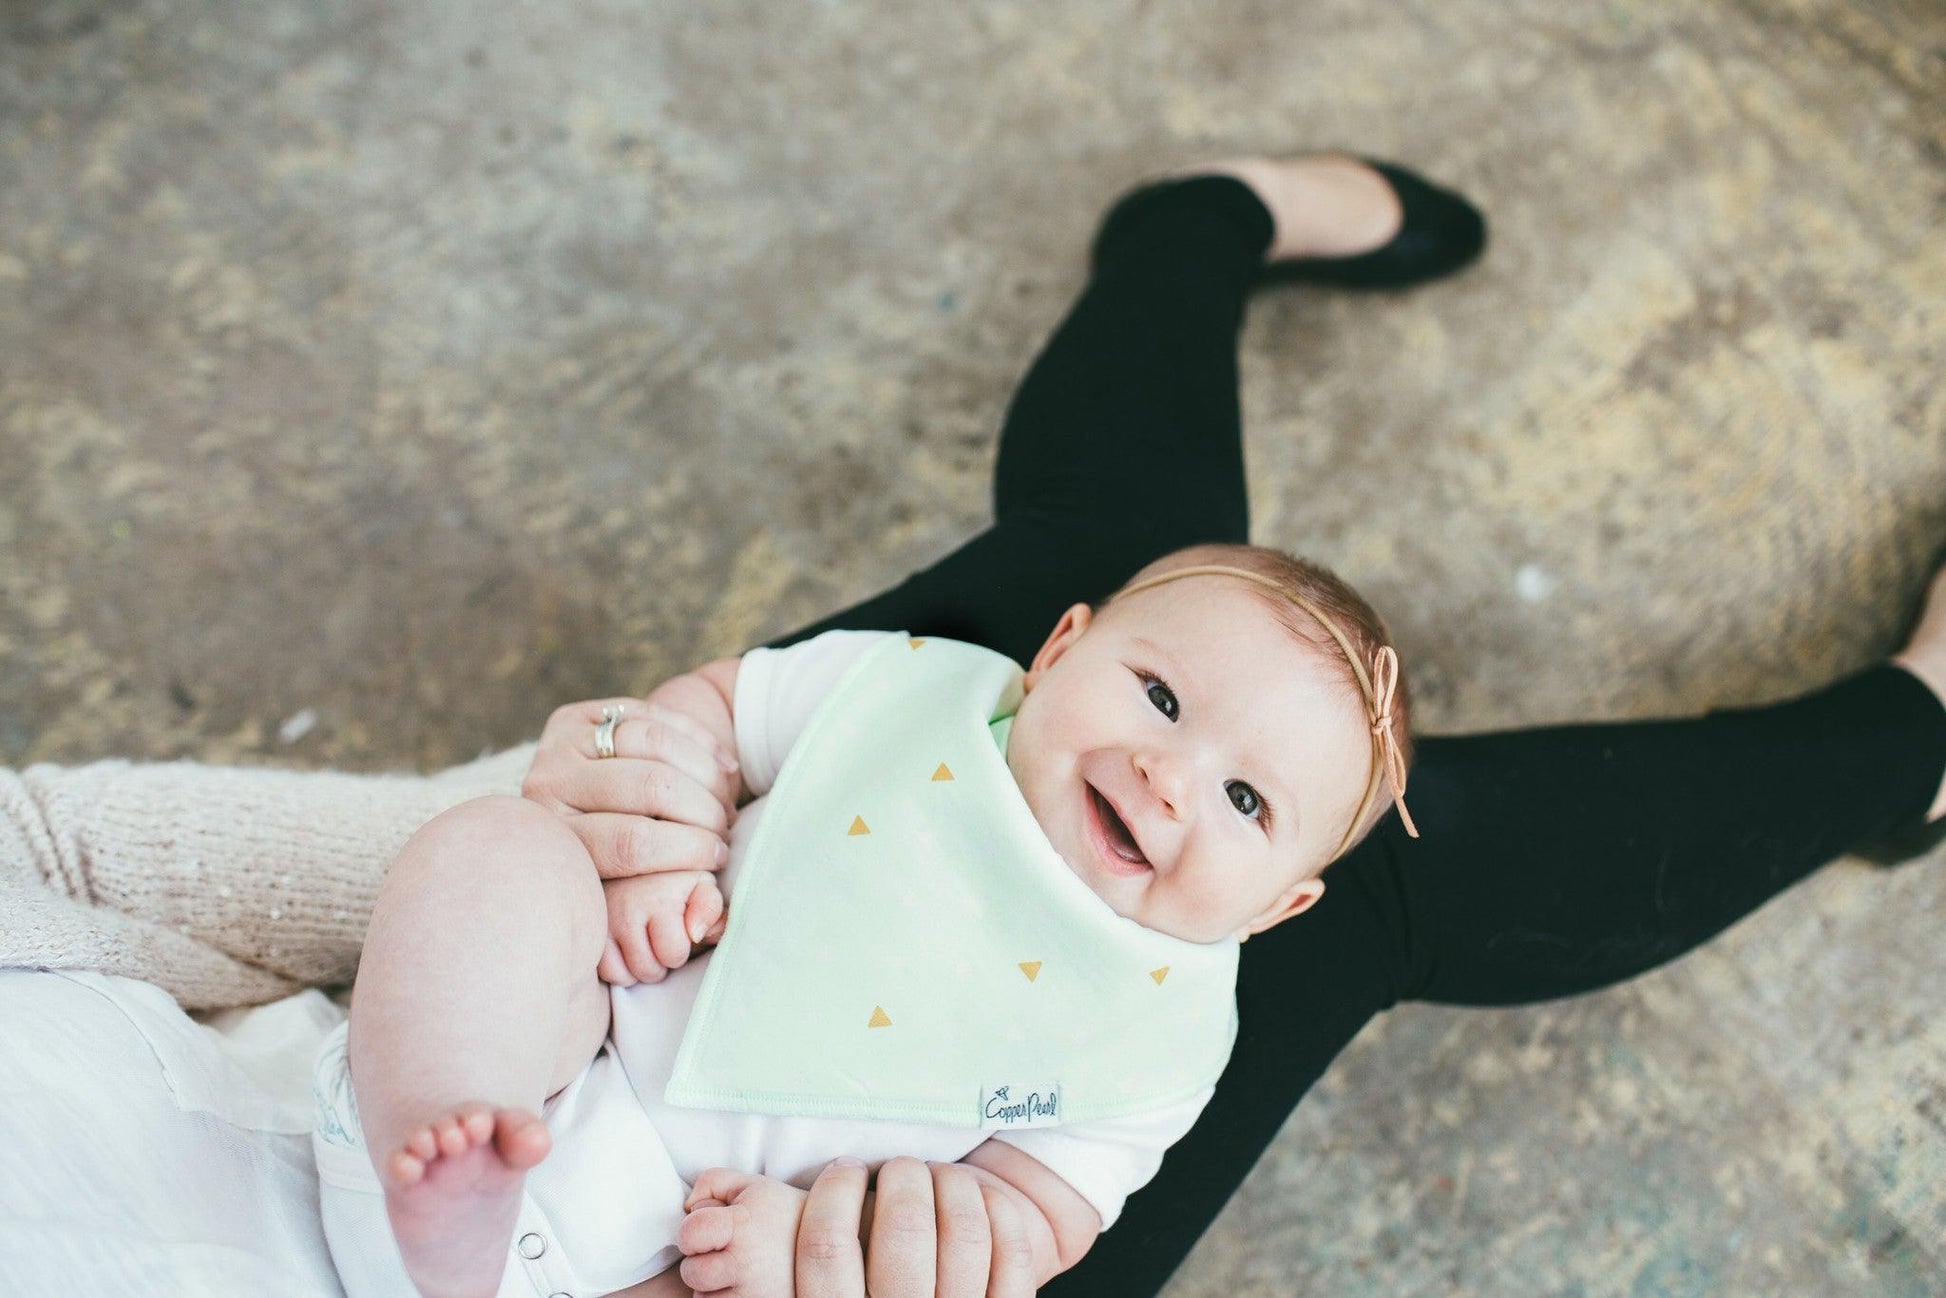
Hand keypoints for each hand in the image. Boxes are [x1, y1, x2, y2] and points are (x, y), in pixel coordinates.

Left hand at [522, 692, 740, 879]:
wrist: (586, 813)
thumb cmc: (619, 866)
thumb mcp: (624, 889)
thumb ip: (662, 898)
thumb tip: (708, 923)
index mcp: (557, 841)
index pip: (631, 842)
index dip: (688, 849)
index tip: (718, 859)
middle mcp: (547, 786)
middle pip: (647, 786)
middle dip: (702, 809)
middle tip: (725, 828)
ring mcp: (560, 744)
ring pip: (653, 742)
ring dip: (706, 772)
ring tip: (725, 799)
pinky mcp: (581, 715)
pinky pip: (654, 715)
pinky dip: (699, 739)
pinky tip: (724, 765)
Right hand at [597, 870, 726, 985]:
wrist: (632, 857)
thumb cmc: (675, 879)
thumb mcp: (701, 885)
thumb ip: (710, 908)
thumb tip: (696, 934)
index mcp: (659, 899)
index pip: (674, 954)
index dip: (681, 949)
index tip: (678, 932)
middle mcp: (626, 909)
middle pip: (649, 970)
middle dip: (661, 963)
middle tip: (660, 941)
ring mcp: (603, 921)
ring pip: (626, 976)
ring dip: (639, 969)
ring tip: (646, 945)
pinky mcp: (588, 930)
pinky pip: (605, 972)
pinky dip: (618, 970)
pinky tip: (627, 951)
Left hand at [677, 1168, 809, 1296]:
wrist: (827, 1245)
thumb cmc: (781, 1212)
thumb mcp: (750, 1184)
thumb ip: (711, 1182)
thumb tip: (687, 1206)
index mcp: (743, 1225)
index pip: (689, 1233)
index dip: (692, 1230)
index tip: (707, 1230)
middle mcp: (748, 1263)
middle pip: (691, 1272)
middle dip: (699, 1262)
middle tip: (723, 1252)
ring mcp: (754, 1293)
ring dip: (712, 1286)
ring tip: (739, 1269)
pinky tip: (744, 1286)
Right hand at [791, 1156, 1037, 1297]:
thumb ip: (770, 1272)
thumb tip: (714, 1210)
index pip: (825, 1247)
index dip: (834, 1192)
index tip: (843, 1169)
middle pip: (902, 1228)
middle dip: (901, 1176)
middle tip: (897, 1167)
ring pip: (962, 1231)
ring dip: (951, 1184)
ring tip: (937, 1178)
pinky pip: (1011, 1252)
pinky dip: (998, 1211)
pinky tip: (979, 1200)